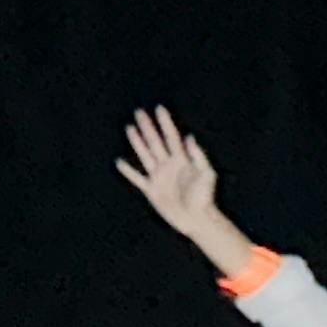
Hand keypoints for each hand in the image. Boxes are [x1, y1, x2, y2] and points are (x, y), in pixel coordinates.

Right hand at [118, 107, 223, 239]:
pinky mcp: (152, 190)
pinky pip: (137, 179)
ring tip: (130, 128)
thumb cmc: (205, 197)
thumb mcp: (206, 174)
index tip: (159, 108)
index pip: (171, 136)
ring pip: (145, 155)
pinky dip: (128, 171)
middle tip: (139, 112)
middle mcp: (168, 165)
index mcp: (181, 160)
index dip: (165, 122)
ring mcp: (159, 177)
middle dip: (147, 127)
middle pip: (155, 142)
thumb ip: (198, 156)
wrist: (197, 219)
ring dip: (137, 142)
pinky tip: (120, 162)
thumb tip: (189, 137)